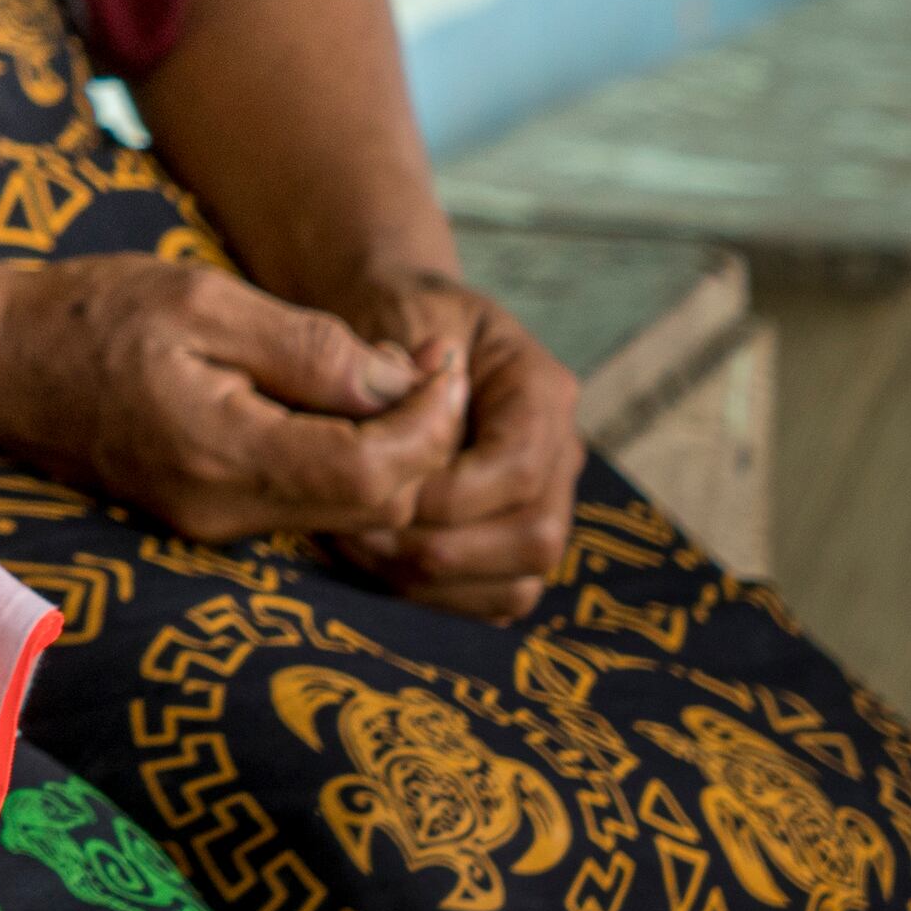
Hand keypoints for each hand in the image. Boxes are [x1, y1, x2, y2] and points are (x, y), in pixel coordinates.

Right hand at [0, 251, 471, 548]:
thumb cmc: (87, 313)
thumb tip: (401, 383)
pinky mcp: (202, 517)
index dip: (432, 421)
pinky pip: (303, 506)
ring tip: (386, 376)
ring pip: (346, 515)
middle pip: (376, 508)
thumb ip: (307, 347)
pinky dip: (341, 462)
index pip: (378, 475)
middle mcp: (223, 512)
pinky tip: (331, 403)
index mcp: (223, 453)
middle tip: (424, 362)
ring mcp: (211, 525)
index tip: (439, 357)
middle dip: (423, 439)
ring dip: (386, 452)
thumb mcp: (201, 300)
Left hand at [316, 271, 581, 620]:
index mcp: (542, 390)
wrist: (398, 327)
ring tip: (351, 546)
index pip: (518, 467)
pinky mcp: (510, 547)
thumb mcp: (395, 308)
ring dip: (428, 581)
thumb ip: (399, 357)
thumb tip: (402, 397)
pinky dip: (429, 597)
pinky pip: (489, 602)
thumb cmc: (393, 315)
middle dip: (437, 547)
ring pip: (515, 586)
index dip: (446, 491)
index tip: (372, 486)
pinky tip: (366, 562)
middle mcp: (559, 455)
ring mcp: (543, 506)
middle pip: (534, 539)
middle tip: (351, 531)